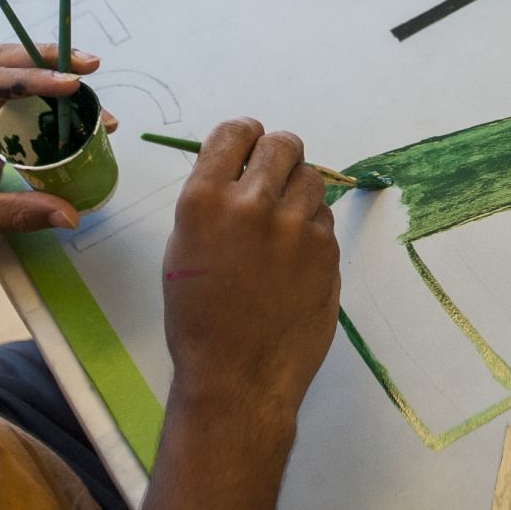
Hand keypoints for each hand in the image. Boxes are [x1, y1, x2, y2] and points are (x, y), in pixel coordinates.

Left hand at [0, 46, 117, 285]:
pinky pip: (12, 90)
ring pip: (9, 68)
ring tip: (88, 79)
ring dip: (48, 70)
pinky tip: (69, 104)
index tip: (72, 83)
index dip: (35, 79)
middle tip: (90, 66)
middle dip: (48, 59)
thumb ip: (21, 213)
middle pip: (3, 61)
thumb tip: (70, 215)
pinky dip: (42, 93)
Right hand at [158, 120, 342, 434]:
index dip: (244, 136)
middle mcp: (251, 204)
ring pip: (311, 177)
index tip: (248, 147)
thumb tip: (239, 171)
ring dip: (298, 191)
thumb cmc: (199, 320)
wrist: (237, 377)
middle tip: (273, 178)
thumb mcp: (184, 250)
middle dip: (278, 155)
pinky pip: (325, 217)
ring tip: (284, 225)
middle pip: (282, 144)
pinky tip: (295, 259)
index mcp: (204, 200)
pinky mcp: (326, 250)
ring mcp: (295, 227)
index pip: (234, 132)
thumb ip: (211, 203)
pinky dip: (313, 228)